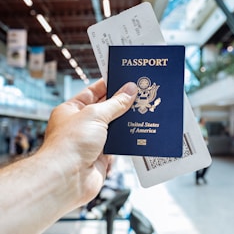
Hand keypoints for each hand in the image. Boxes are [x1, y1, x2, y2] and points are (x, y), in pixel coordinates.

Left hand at [40, 78, 137, 205]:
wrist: (67, 178)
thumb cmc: (70, 144)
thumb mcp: (95, 115)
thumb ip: (115, 103)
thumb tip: (129, 90)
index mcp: (72, 110)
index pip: (92, 92)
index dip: (108, 84)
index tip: (123, 78)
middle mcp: (81, 124)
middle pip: (105, 108)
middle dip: (121, 101)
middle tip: (138, 92)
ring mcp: (91, 140)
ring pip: (113, 126)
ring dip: (126, 119)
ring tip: (143, 108)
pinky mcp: (102, 155)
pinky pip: (118, 142)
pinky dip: (127, 137)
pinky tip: (138, 129)